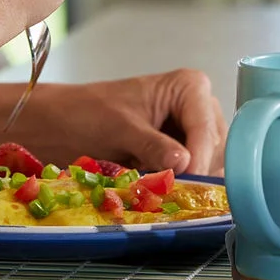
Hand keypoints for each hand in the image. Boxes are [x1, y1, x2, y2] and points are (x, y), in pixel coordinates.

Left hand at [35, 71, 226, 175]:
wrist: (63, 123)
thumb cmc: (88, 114)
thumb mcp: (120, 128)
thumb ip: (153, 145)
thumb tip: (184, 164)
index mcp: (190, 88)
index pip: (206, 128)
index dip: (200, 158)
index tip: (187, 181)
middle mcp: (200, 108)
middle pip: (216, 149)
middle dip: (196, 171)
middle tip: (171, 190)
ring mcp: (193, 133)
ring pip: (210, 167)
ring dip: (189, 182)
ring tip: (160, 187)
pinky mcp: (183, 155)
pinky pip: (196, 176)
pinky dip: (182, 187)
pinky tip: (162, 190)